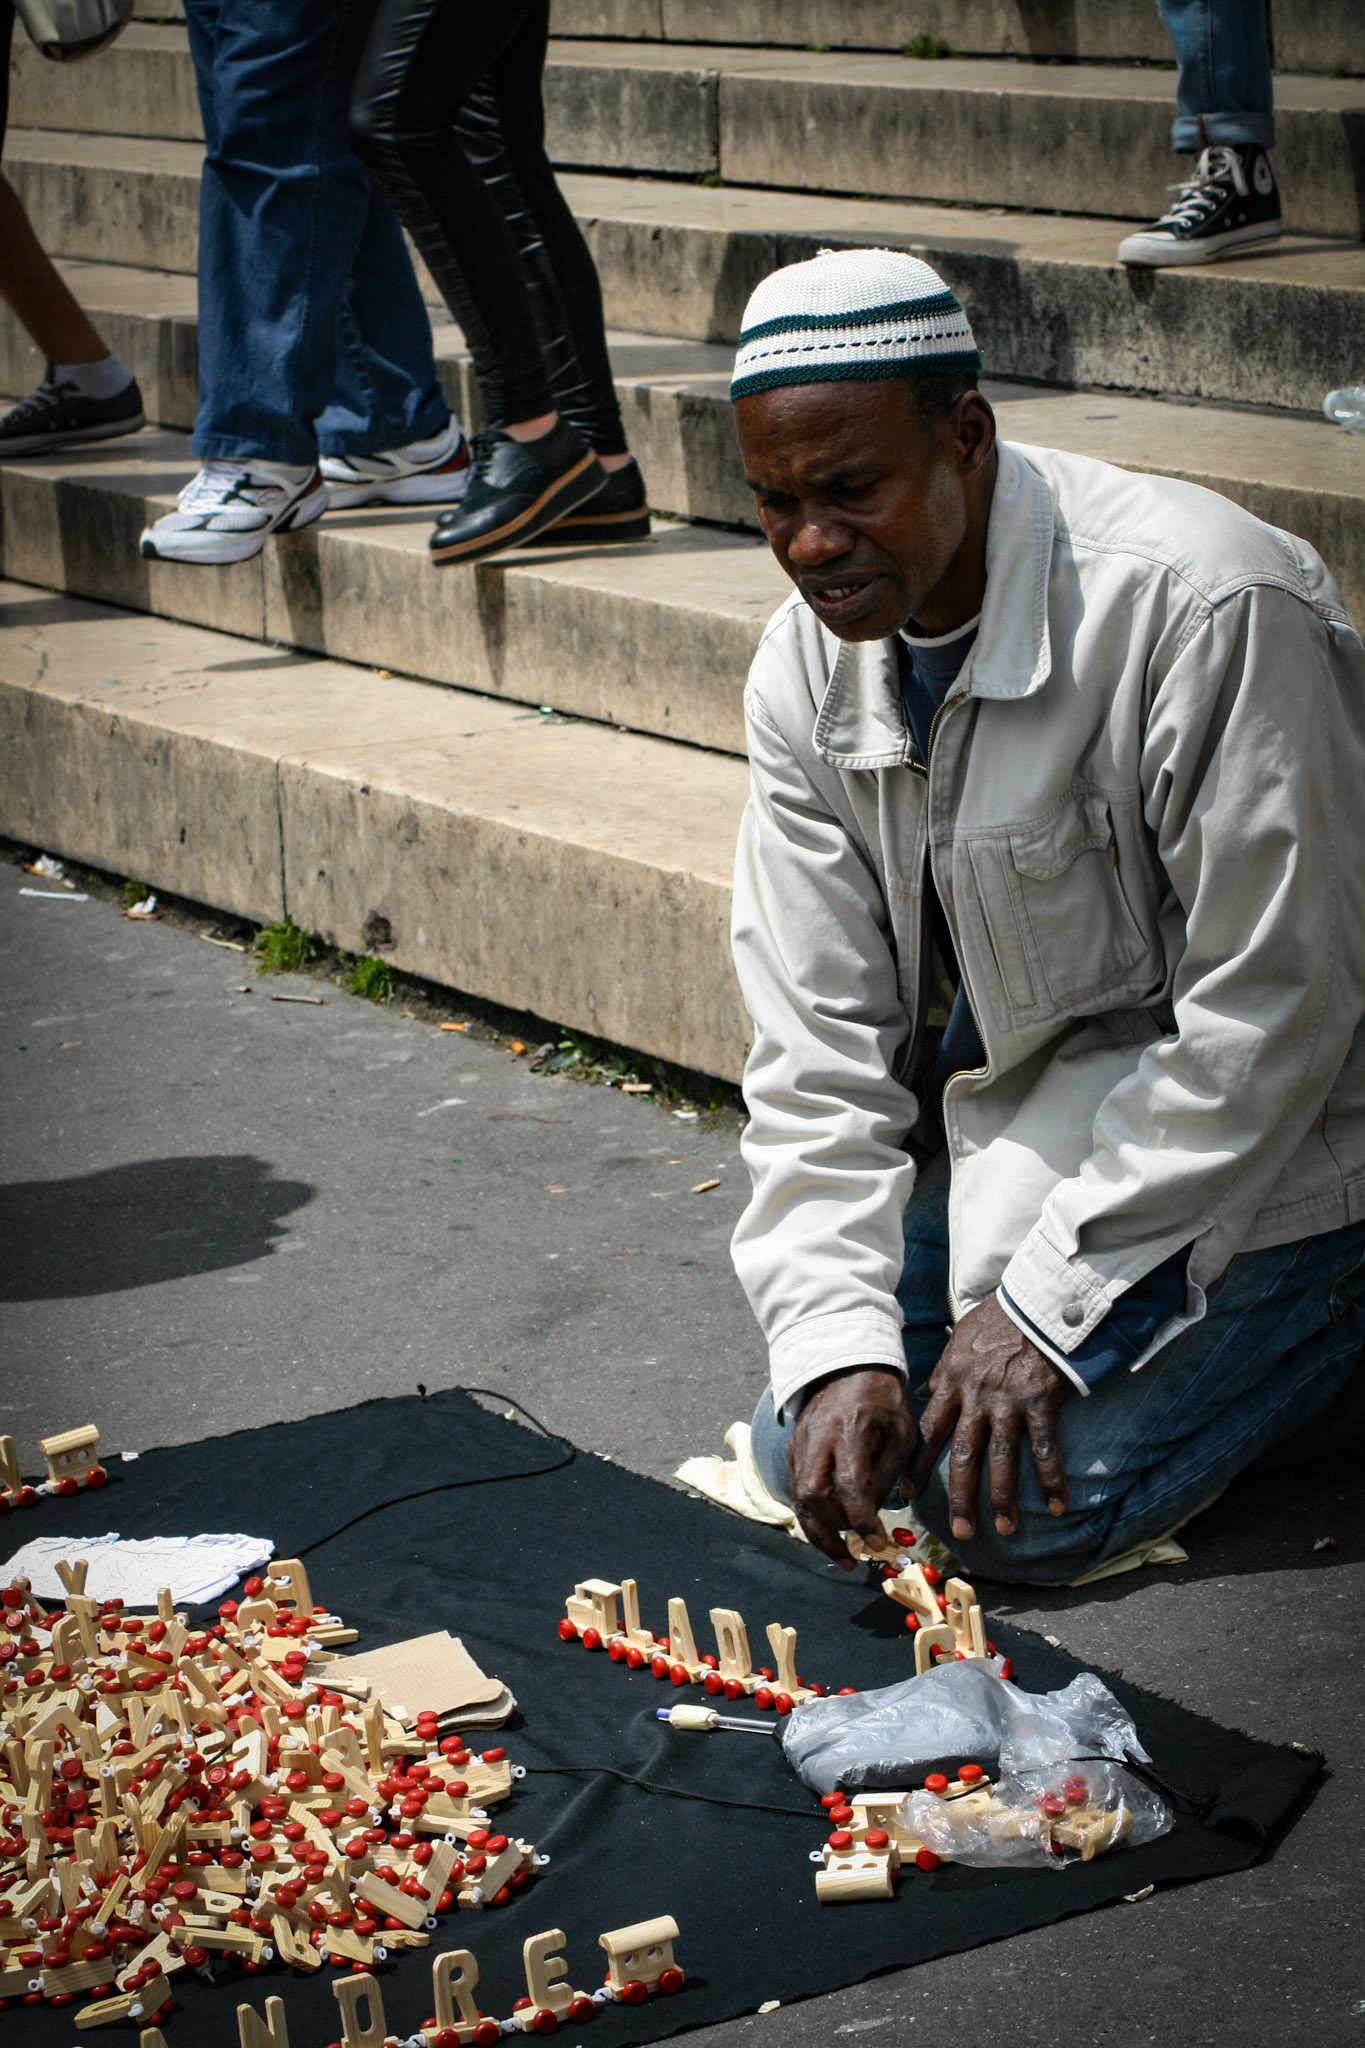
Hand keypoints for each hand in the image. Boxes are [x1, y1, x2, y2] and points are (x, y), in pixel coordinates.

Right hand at [786, 1366, 917, 1567]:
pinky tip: (829, 1531)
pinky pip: (795, 1488)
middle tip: (855, 1555)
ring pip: (797, 1497)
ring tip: (841, 1556)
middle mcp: (817, 1438)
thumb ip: (887, 1474)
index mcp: (850, 1429)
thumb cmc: (882, 1401)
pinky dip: (810, 1515)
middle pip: (811, 1495)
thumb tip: (873, 1516)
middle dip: (832, 1533)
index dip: (862, 1520)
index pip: (849, 1485)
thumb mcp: (901, 1433)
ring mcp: (799, 1443)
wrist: (848, 1366)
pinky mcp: (792, 1448)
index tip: (879, 1542)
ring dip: (818, 1532)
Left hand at [905, 1298, 1068, 1539]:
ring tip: (1005, 1528)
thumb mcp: (958, 1342)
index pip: (928, 1433)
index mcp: (952, 1384)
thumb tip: (924, 1391)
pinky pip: (1046, 1449)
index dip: (918, 1467)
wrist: (1035, 1302)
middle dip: (961, 1497)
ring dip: (1003, 1497)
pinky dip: (1052, 1479)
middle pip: (963, 1456)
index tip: (908, 1495)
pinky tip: (1057, 1506)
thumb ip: (942, 1372)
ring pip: (1002, 1460)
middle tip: (960, 1532)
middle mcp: (976, 1399)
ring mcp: (1008, 1403)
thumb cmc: (996, 1320)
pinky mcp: (1040, 1402)